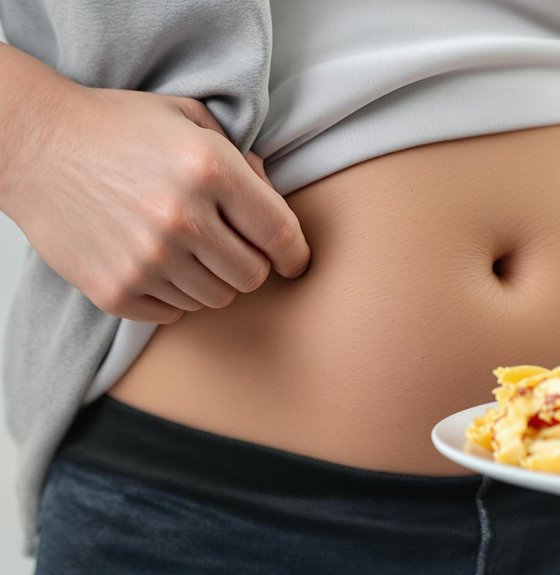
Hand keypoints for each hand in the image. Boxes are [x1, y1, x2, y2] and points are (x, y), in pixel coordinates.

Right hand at [1, 86, 309, 322]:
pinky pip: (174, 314)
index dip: (297, 255)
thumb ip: (242, 158)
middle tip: (229, 244)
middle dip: (250, 263)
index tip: (296, 263)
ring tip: (186, 248)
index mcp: (209, 170)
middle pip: (253, 276)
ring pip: (216, 299)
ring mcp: (146, 260)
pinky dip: (174, 295)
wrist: (34, 144)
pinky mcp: (116, 291)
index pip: (281, 234)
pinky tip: (156, 263)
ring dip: (212, 279)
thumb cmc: (118, 127)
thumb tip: (274, 200)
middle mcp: (182, 220)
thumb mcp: (190, 118)